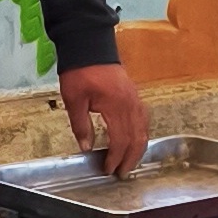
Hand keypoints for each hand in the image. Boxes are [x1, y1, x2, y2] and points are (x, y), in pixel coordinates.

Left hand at [60, 62, 148, 178]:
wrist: (89, 44)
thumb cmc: (80, 71)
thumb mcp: (74, 100)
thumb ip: (81, 126)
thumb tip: (87, 147)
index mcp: (116, 106)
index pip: (120, 140)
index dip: (116, 158)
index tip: (109, 170)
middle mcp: (131, 104)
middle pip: (136, 138)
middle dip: (130, 158)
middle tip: (122, 173)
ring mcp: (135, 99)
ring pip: (143, 129)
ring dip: (138, 148)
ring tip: (129, 162)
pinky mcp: (134, 94)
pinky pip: (143, 119)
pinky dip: (141, 133)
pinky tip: (135, 140)